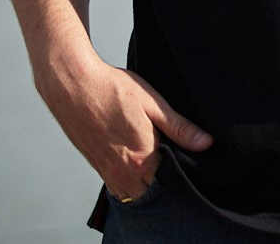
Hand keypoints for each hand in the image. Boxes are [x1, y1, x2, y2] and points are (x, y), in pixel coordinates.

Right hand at [42, 56, 210, 200]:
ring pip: (132, 194)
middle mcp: (122, 173)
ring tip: (158, 164)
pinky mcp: (96, 166)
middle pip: (150, 193)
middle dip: (164, 185)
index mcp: (141, 159)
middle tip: (176, 164)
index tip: (191, 163)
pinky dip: (129, 183)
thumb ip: (180, 129)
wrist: (73, 86)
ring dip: (145, 186)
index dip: (183, 175)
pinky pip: (117, 187)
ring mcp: (106, 172)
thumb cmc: (113, 90)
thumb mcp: (154, 105)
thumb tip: (206, 143)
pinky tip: (138, 164)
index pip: (170, 183)